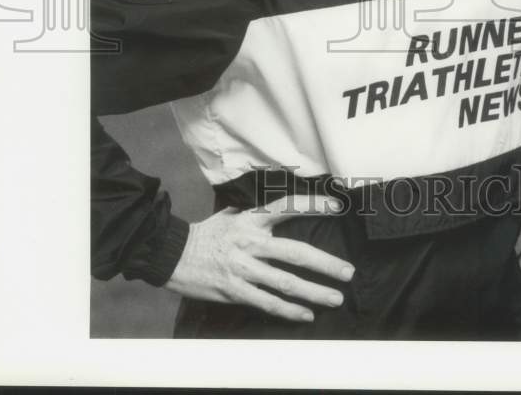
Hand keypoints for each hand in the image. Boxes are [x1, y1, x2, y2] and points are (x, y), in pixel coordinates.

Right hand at [165, 194, 354, 322]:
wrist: (172, 254)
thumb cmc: (206, 233)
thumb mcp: (231, 214)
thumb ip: (256, 213)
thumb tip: (278, 208)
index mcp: (251, 219)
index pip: (287, 207)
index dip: (312, 205)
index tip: (337, 205)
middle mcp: (251, 242)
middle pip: (295, 252)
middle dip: (325, 263)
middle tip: (348, 272)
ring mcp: (243, 268)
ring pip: (285, 282)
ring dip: (314, 292)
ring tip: (335, 298)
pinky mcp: (235, 290)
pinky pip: (267, 302)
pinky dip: (289, 310)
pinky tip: (306, 314)